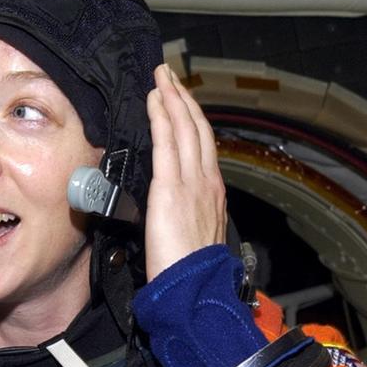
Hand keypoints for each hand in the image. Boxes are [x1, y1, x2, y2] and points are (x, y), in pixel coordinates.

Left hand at [144, 64, 226, 282]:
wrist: (195, 290)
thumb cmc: (192, 274)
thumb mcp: (194, 238)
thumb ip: (186, 217)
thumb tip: (172, 211)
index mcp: (213, 194)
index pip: (203, 148)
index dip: (192, 121)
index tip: (180, 102)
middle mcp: (207, 182)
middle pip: (197, 130)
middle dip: (183, 99)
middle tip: (169, 76)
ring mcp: (191, 183)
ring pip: (184, 129)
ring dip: (172, 98)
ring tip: (161, 77)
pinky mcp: (171, 188)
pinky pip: (167, 143)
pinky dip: (161, 116)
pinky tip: (154, 99)